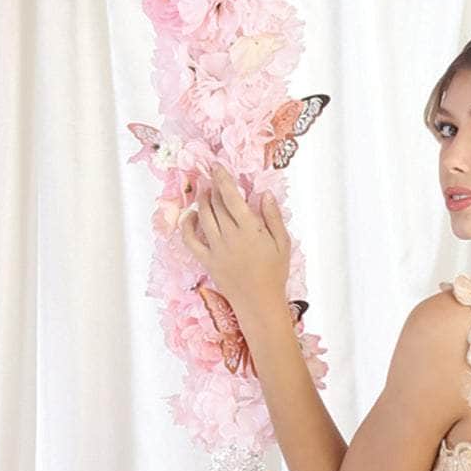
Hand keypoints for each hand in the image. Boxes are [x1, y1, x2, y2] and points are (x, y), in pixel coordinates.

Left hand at [180, 164, 291, 314]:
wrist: (260, 304)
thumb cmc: (274, 274)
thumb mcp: (283, 244)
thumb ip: (274, 217)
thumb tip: (266, 194)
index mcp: (249, 229)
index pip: (230, 196)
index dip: (222, 178)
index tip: (217, 166)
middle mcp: (230, 236)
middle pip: (215, 203)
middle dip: (213, 188)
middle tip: (214, 181)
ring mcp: (216, 249)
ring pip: (203, 216)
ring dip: (202, 201)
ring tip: (204, 193)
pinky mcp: (207, 260)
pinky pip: (190, 239)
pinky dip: (187, 225)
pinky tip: (191, 216)